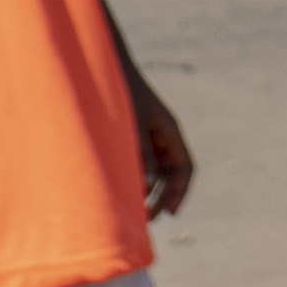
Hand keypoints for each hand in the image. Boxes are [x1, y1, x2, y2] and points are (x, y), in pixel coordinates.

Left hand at [124, 67, 194, 218]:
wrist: (101, 68)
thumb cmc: (118, 93)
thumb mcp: (132, 126)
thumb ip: (142, 154)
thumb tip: (147, 185)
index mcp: (169, 130)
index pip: (184, 168)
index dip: (179, 192)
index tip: (170, 213)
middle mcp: (162, 135)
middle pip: (170, 173)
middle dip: (161, 196)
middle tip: (148, 218)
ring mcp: (147, 135)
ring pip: (154, 170)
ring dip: (147, 190)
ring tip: (134, 209)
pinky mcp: (130, 135)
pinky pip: (138, 162)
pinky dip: (134, 178)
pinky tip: (121, 189)